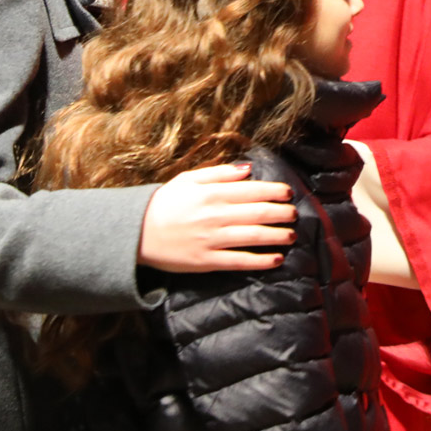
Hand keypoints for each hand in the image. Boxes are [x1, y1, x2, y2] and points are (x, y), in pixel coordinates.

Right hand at [138, 163, 296, 272]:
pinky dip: (260, 261)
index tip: (288, 193)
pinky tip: (276, 259)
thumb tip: (248, 169)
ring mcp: (212, 240)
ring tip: (291, 235)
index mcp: (211, 193)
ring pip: (253, 237)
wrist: (136, 232)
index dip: (274, 191)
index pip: (251, 190)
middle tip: (294, 214)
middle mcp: (215, 215)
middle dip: (280, 213)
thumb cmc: (163, 203)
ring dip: (277, 236)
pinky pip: (240, 262)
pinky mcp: (207, 261)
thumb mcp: (187, 179)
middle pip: (257, 213)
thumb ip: (219, 173)